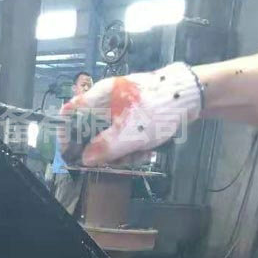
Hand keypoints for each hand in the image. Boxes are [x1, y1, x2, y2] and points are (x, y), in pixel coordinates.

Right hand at [62, 62, 203, 166]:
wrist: (191, 95)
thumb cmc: (158, 110)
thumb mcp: (130, 134)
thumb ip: (105, 148)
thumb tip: (85, 159)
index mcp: (99, 96)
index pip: (69, 113)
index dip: (65, 135)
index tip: (71, 155)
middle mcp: (106, 99)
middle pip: (88, 128)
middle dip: (99, 150)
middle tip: (114, 162)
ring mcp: (120, 106)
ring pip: (107, 134)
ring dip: (119, 151)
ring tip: (137, 156)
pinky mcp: (133, 113)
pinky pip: (123, 133)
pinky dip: (131, 145)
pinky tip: (144, 151)